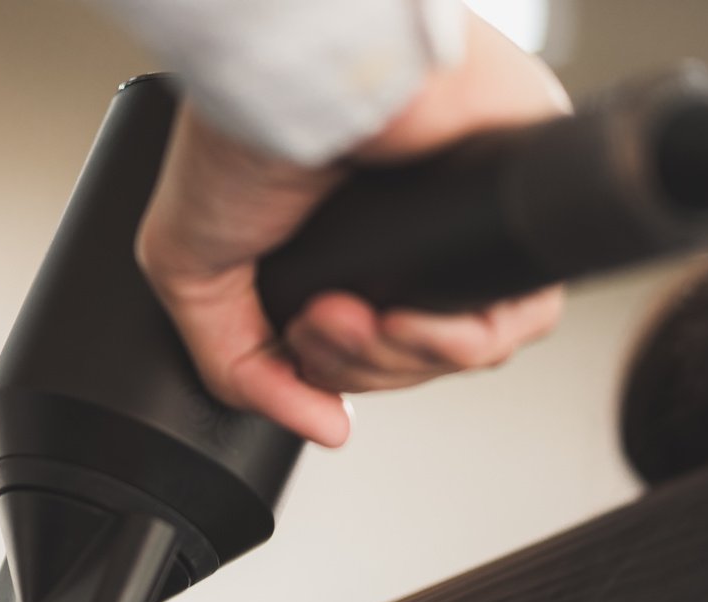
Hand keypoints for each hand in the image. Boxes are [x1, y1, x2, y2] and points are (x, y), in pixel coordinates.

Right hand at [135, 13, 571, 446]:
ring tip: (350, 313)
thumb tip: (319, 424)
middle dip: (355, 365)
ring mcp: (464, 224)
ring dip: (398, 359)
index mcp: (344, 250)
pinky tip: (408, 315)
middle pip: (411, 362)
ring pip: (464, 348)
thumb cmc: (242, 130)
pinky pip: (518, 312)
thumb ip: (237, 364)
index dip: (330, 372)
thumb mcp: (189, 269)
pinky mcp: (515, 205)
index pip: (363, 352)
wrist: (299, 70)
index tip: (299, 344)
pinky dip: (460, 337)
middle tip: (319, 321)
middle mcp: (408, 238)